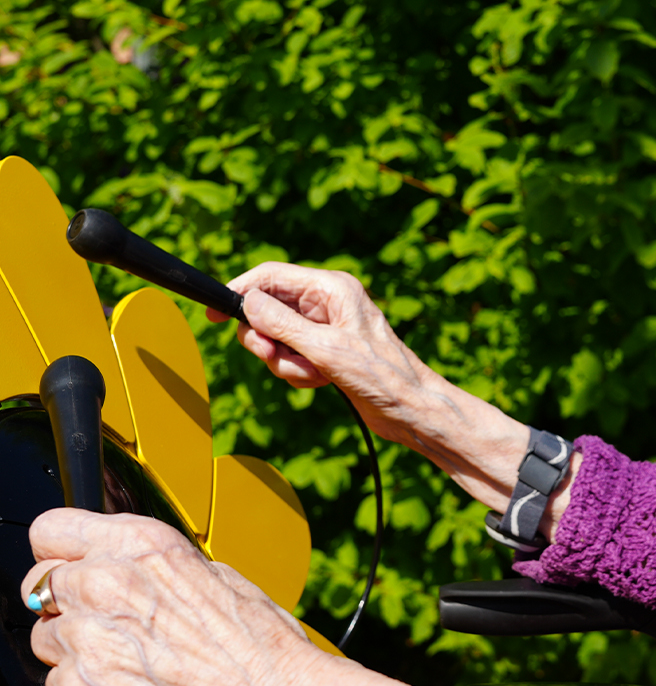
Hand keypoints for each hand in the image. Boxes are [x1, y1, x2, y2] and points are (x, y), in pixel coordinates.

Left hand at [20, 508, 322, 685]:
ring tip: (130, 662)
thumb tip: (133, 571)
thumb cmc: (262, 653)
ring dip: (76, 648)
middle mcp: (107, 586)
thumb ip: (157, 567)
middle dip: (69, 601)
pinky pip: (56, 685)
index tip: (70, 563)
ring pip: (45, 637)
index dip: (62, 550)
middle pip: (40, 584)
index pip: (51, 530)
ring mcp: (88, 642)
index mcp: (142, 546)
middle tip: (108, 622)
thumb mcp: (218, 577)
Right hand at [208, 262, 440, 446]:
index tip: (214, 313)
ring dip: (286, 362)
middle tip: (275, 357)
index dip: (240, 290)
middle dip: (267, 339)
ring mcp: (326, 328)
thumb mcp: (325, 350)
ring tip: (313, 375)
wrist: (411, 409)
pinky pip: (291, 357)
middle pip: (268, 309)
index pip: (271, 276)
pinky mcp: (326, 352)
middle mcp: (327, 303)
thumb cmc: (381, 375)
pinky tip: (321, 382)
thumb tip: (247, 301)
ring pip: (277, 338)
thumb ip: (283, 324)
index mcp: (331, 288)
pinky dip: (298, 372)